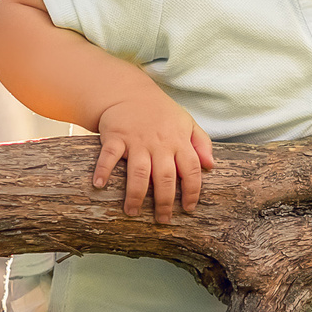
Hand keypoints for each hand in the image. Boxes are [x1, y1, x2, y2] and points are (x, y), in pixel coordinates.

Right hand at [94, 92, 216, 221]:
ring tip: (132, 212)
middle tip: (162, 220)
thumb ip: (201, 143)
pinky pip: (109, 155)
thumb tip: (212, 166)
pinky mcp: (115, 136)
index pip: (191, 169)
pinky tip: (99, 185)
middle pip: (165, 177)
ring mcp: (137, 140)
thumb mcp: (187, 122)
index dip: (192, 191)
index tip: (188, 208)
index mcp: (179, 141)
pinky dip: (103, 170)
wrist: (129, 92)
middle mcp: (159, 143)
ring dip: (136, 194)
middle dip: (164, 202)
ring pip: (139, 172)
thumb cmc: (160, 112)